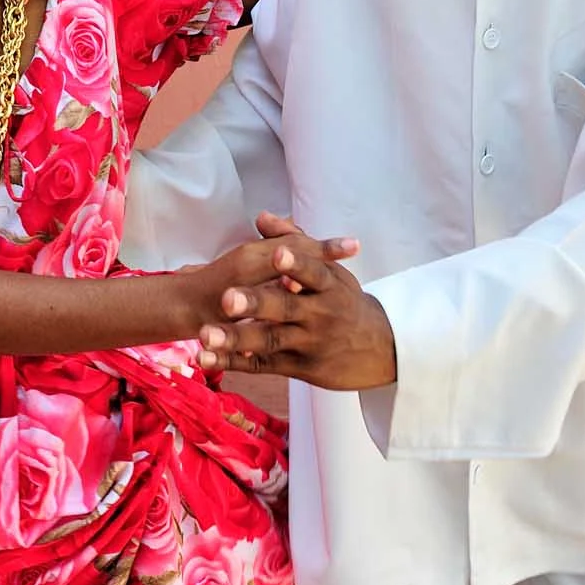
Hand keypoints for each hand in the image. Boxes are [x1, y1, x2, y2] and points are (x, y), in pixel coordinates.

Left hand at [197, 215, 396, 390]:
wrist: (379, 349)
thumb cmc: (345, 301)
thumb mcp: (331, 271)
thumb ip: (296, 242)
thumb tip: (262, 216)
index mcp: (328, 287)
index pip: (313, 272)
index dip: (296, 263)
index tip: (277, 253)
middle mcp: (319, 316)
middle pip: (284, 308)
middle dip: (255, 302)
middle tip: (226, 297)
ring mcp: (306, 343)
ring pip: (268, 340)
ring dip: (235, 338)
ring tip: (204, 334)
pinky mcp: (296, 367)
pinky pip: (261, 365)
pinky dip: (232, 362)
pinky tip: (205, 359)